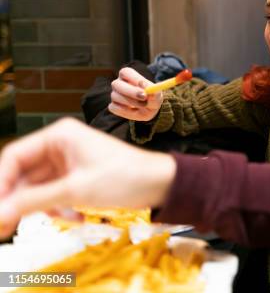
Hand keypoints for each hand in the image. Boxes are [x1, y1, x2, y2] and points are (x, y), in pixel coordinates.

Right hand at [0, 118, 175, 237]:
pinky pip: (55, 193)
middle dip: (21, 201)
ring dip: (46, 207)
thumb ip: (33, 201)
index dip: (1, 184)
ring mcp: (69, 160)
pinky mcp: (78, 175)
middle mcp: (60, 144)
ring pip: (39, 187)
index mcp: (58, 135)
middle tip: (9, 226)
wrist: (161, 183)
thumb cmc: (124, 177)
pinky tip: (78, 216)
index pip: (13, 157)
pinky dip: (61, 207)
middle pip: (24, 174)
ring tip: (66, 218)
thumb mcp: (75, 190)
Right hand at [108, 67, 162, 120]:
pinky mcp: (113, 106)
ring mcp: (114, 94)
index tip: (144, 85)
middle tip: (144, 97)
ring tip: (144, 105)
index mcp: (128, 75)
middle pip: (117, 84)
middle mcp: (119, 83)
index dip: (134, 78)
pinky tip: (135, 110)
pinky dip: (126, 111)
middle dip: (130, 91)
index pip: (125, 72)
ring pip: (116, 97)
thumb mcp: (157, 95)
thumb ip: (153, 90)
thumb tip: (143, 84)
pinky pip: (115, 108)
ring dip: (132, 102)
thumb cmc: (152, 97)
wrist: (149, 110)